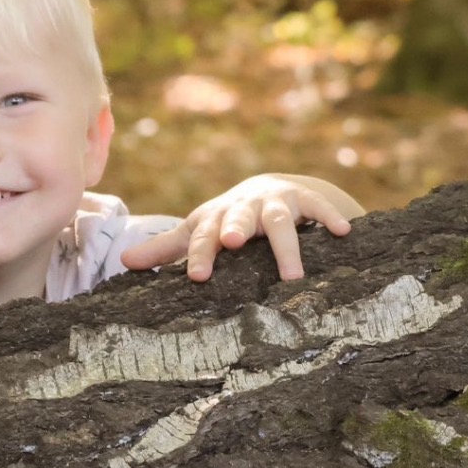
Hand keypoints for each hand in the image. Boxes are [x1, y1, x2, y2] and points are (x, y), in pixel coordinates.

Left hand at [120, 173, 360, 281]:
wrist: (268, 189)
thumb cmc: (226, 220)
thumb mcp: (198, 230)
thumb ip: (165, 248)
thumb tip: (123, 264)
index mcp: (215, 218)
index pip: (204, 237)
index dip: (201, 256)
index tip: (198, 278)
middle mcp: (244, 208)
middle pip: (238, 218)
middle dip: (236, 228)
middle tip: (234, 243)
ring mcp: (275, 203)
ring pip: (281, 221)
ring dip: (285, 244)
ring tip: (293, 274)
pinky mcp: (304, 200)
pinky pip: (318, 209)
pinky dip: (330, 218)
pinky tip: (344, 232)